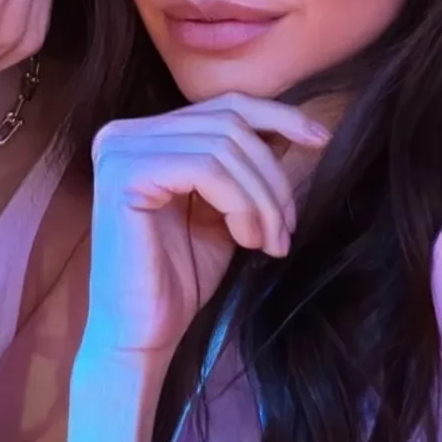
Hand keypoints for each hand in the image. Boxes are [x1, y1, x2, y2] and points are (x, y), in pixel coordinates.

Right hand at [84, 94, 328, 359]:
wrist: (142, 335)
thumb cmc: (178, 279)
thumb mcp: (222, 210)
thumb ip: (243, 168)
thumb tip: (295, 128)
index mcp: (143, 136)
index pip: (224, 106)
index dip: (279, 116)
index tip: (321, 139)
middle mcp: (123, 133)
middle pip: (229, 123)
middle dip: (273, 177)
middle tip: (287, 230)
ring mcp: (120, 150)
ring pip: (224, 146)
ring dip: (262, 198)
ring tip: (268, 243)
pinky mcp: (125, 174)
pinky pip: (206, 168)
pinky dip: (241, 204)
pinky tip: (245, 241)